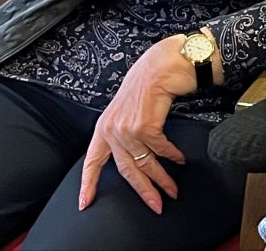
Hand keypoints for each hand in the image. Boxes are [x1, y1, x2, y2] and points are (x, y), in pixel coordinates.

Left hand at [78, 35, 195, 214]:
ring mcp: (126, 127)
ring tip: (172, 189)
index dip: (88, 183)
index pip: (93, 160)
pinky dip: (172, 157)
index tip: (85, 202)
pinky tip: (180, 160)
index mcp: (105, 125)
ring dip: (162, 179)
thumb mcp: (130, 106)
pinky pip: (160, 149)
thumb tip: (138, 151)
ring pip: (145, 163)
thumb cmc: (151, 78)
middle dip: (143, 190)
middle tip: (156, 205)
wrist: (165, 61)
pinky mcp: (144, 125)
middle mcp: (112, 128)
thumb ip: (127, 127)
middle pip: (126, 170)